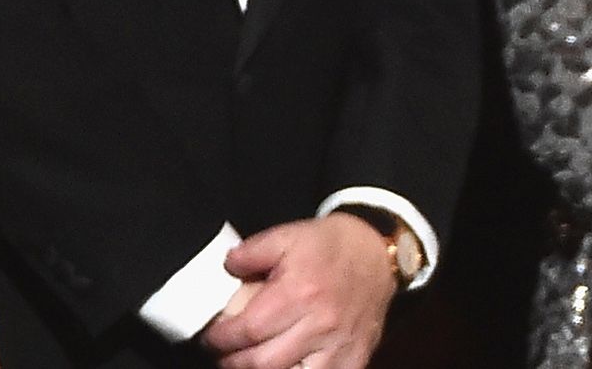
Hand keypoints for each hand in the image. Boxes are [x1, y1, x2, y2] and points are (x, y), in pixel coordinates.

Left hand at [200, 215, 397, 368]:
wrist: (379, 252)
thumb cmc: (332, 246)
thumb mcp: (288, 235)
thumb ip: (250, 252)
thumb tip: (225, 268)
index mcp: (300, 292)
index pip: (247, 331)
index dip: (220, 339)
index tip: (211, 338)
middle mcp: (321, 323)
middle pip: (262, 362)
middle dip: (234, 361)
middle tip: (225, 353)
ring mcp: (340, 344)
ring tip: (252, 361)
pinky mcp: (356, 356)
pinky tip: (288, 366)